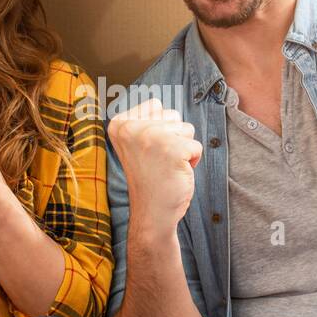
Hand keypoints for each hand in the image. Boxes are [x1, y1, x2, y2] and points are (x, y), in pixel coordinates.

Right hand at [107, 98, 201, 235]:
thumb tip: (159, 103)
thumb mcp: (137, 143)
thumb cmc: (149, 177)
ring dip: (183, 148)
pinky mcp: (172, 149)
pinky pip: (197, 146)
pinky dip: (193, 160)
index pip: (156, 105)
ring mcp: (151, 137)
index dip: (160, 128)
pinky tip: (176, 173)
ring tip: (167, 165)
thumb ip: (145, 121)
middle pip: (173, 115)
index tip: (147, 150)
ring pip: (186, 128)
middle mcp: (132, 127)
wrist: (151, 213)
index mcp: (120, 124)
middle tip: (158, 161)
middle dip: (174, 137)